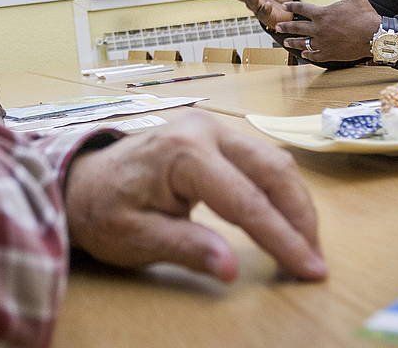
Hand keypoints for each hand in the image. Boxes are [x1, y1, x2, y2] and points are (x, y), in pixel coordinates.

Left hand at [64, 111, 324, 282]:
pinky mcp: (216, 135)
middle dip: (300, 218)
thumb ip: (186, 249)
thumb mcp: (137, 238)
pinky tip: (286, 221)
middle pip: (272, 171)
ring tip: (306, 247)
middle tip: (315, 261)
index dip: (282, 239)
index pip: (247, 201)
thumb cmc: (104, 210)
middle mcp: (204, 130)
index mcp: (184, 153)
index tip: (310, 269)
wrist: (82, 183)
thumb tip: (231, 269)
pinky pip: (260, 160)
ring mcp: (212, 128)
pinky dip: (279, 192)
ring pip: (273, 162)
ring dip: (295, 204)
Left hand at [276, 0, 380, 61]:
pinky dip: (308, 54)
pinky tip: (304, 54)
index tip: (284, 5)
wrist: (375, 37)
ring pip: (303, 43)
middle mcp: (319, 29)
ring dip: (293, 42)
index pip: (302, 8)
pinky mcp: (330, 54)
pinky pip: (315, 55)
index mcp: (322, 14)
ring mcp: (323, 43)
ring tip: (285, 42)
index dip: (292, 6)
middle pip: (297, 27)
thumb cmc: (365, 15)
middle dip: (286, 26)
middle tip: (277, 26)